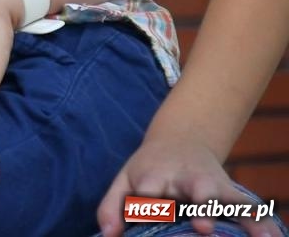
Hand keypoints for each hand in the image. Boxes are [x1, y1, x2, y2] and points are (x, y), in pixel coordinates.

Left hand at [98, 134, 278, 236]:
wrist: (181, 140)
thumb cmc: (149, 170)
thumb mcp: (125, 181)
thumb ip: (112, 207)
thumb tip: (108, 234)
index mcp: (156, 176)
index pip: (150, 192)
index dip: (149, 207)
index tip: (146, 217)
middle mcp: (186, 179)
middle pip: (194, 190)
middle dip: (199, 206)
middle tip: (202, 226)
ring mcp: (211, 184)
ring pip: (226, 197)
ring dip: (234, 214)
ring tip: (251, 236)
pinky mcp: (230, 191)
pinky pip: (249, 206)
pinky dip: (261, 221)